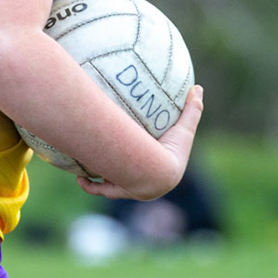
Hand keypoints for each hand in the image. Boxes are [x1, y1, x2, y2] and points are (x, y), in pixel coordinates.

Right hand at [77, 85, 204, 200]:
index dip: (147, 156)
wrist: (159, 173)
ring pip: (112, 183)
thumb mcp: (184, 127)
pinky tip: (80, 179)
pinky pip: (100, 189)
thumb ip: (192, 108)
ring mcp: (129, 185)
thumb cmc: (173, 151)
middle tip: (111, 154)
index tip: (138, 146)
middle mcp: (143, 179)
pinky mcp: (117, 189)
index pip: (152, 162)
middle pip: (130, 174)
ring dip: (102, 178)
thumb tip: (197, 88)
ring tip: (88, 167)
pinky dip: (90, 186)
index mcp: (158, 166)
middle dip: (122, 168)